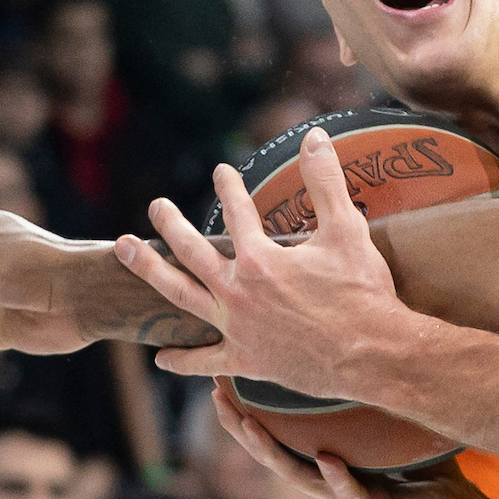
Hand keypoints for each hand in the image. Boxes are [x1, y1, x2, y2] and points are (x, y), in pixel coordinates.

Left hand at [119, 128, 412, 394]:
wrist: (372, 355)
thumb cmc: (363, 293)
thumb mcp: (348, 229)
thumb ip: (326, 181)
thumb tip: (314, 137)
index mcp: (259, 259)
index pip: (236, 213)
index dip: (228, 188)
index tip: (221, 172)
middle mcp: (237, 292)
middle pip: (190, 252)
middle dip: (169, 224)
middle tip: (155, 206)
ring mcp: (237, 328)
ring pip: (179, 295)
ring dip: (149, 271)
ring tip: (125, 250)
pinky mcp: (247, 360)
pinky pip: (205, 361)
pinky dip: (182, 360)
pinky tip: (161, 357)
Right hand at [212, 385, 496, 498]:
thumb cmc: (418, 466)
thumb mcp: (388, 426)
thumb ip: (369, 397)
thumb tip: (360, 341)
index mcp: (322, 461)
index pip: (276, 435)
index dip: (245, 412)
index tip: (220, 382)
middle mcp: (326, 481)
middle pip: (273, 455)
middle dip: (241, 428)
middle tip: (217, 399)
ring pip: (301, 478)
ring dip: (273, 453)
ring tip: (251, 427)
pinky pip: (354, 496)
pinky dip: (338, 479)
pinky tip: (324, 461)